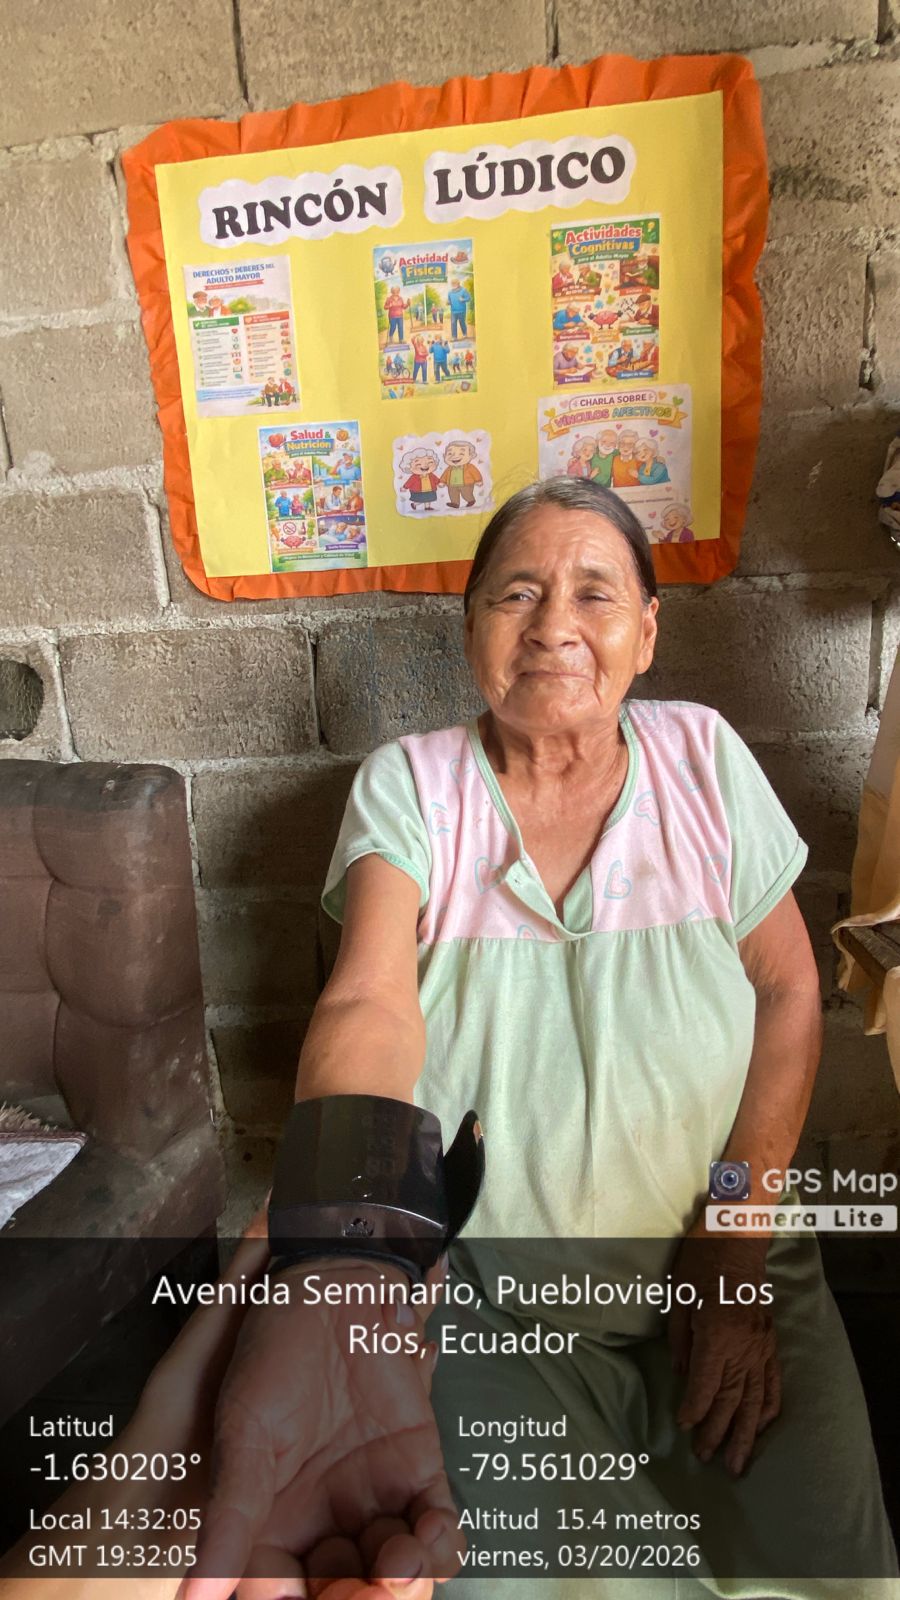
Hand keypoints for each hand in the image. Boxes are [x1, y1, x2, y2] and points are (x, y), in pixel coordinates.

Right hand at [183, 1258, 459, 1599]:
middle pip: (344, 1593)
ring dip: (402, 1585)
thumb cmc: (273, 1353)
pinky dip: (441, 1547)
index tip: (297, 1595)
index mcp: (269, 1526)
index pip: (280, 1592)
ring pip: (394, 1574)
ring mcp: (373, 1502)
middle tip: (366, 1592)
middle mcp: (322, 1524)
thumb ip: (228, 1521)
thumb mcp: (243, 1438)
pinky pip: (437, 1529)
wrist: (335, 1285)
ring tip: (396, 1568)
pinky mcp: (418, 1473)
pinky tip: (428, 1541)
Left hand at [667, 1228, 780, 1476]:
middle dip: (716, 1432)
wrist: (740, 1237)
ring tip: (736, 1463)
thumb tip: (681, 1374)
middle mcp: (744, 1347)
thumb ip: (680, 1339)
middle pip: (730, 1400)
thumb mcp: (679, 1295)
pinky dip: (768, 1409)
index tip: (684, 1428)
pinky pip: (773, 1382)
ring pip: (755, 1400)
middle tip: (705, 1458)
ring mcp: (762, 1346)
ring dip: (744, 1433)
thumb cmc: (702, 1260)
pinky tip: (761, 1428)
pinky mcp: (771, 1341)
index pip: (704, 1385)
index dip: (694, 1410)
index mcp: (717, 1335)